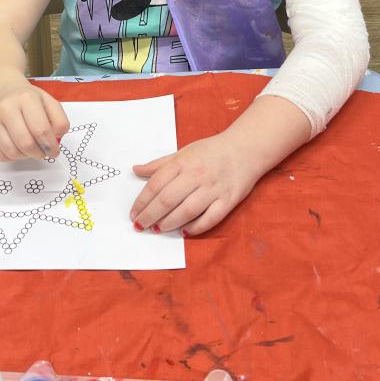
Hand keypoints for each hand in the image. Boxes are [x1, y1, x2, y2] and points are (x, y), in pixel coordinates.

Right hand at [0, 81, 69, 161]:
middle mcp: (6, 108)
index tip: (54, 151)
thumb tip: (56, 140)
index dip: (51, 146)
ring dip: (25, 156)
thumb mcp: (49, 102)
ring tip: (30, 149)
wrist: (2, 91)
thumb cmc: (29, 100)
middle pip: (25, 143)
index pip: (41, 129)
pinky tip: (17, 148)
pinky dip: (11, 157)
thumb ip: (59, 121)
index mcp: (26, 98)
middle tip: (43, 153)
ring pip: (12, 152)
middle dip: (39, 153)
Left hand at [129, 132, 260, 235]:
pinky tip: (184, 231)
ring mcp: (213, 188)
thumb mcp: (183, 153)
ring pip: (186, 211)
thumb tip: (135, 170)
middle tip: (140, 226)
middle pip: (167, 200)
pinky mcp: (228, 200)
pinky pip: (210, 218)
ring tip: (157, 229)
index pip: (156, 184)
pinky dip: (195, 227)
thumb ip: (159, 165)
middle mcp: (196, 175)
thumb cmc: (211, 151)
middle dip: (150, 215)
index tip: (134, 214)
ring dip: (169, 223)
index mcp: (183, 162)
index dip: (142, 201)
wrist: (245, 148)